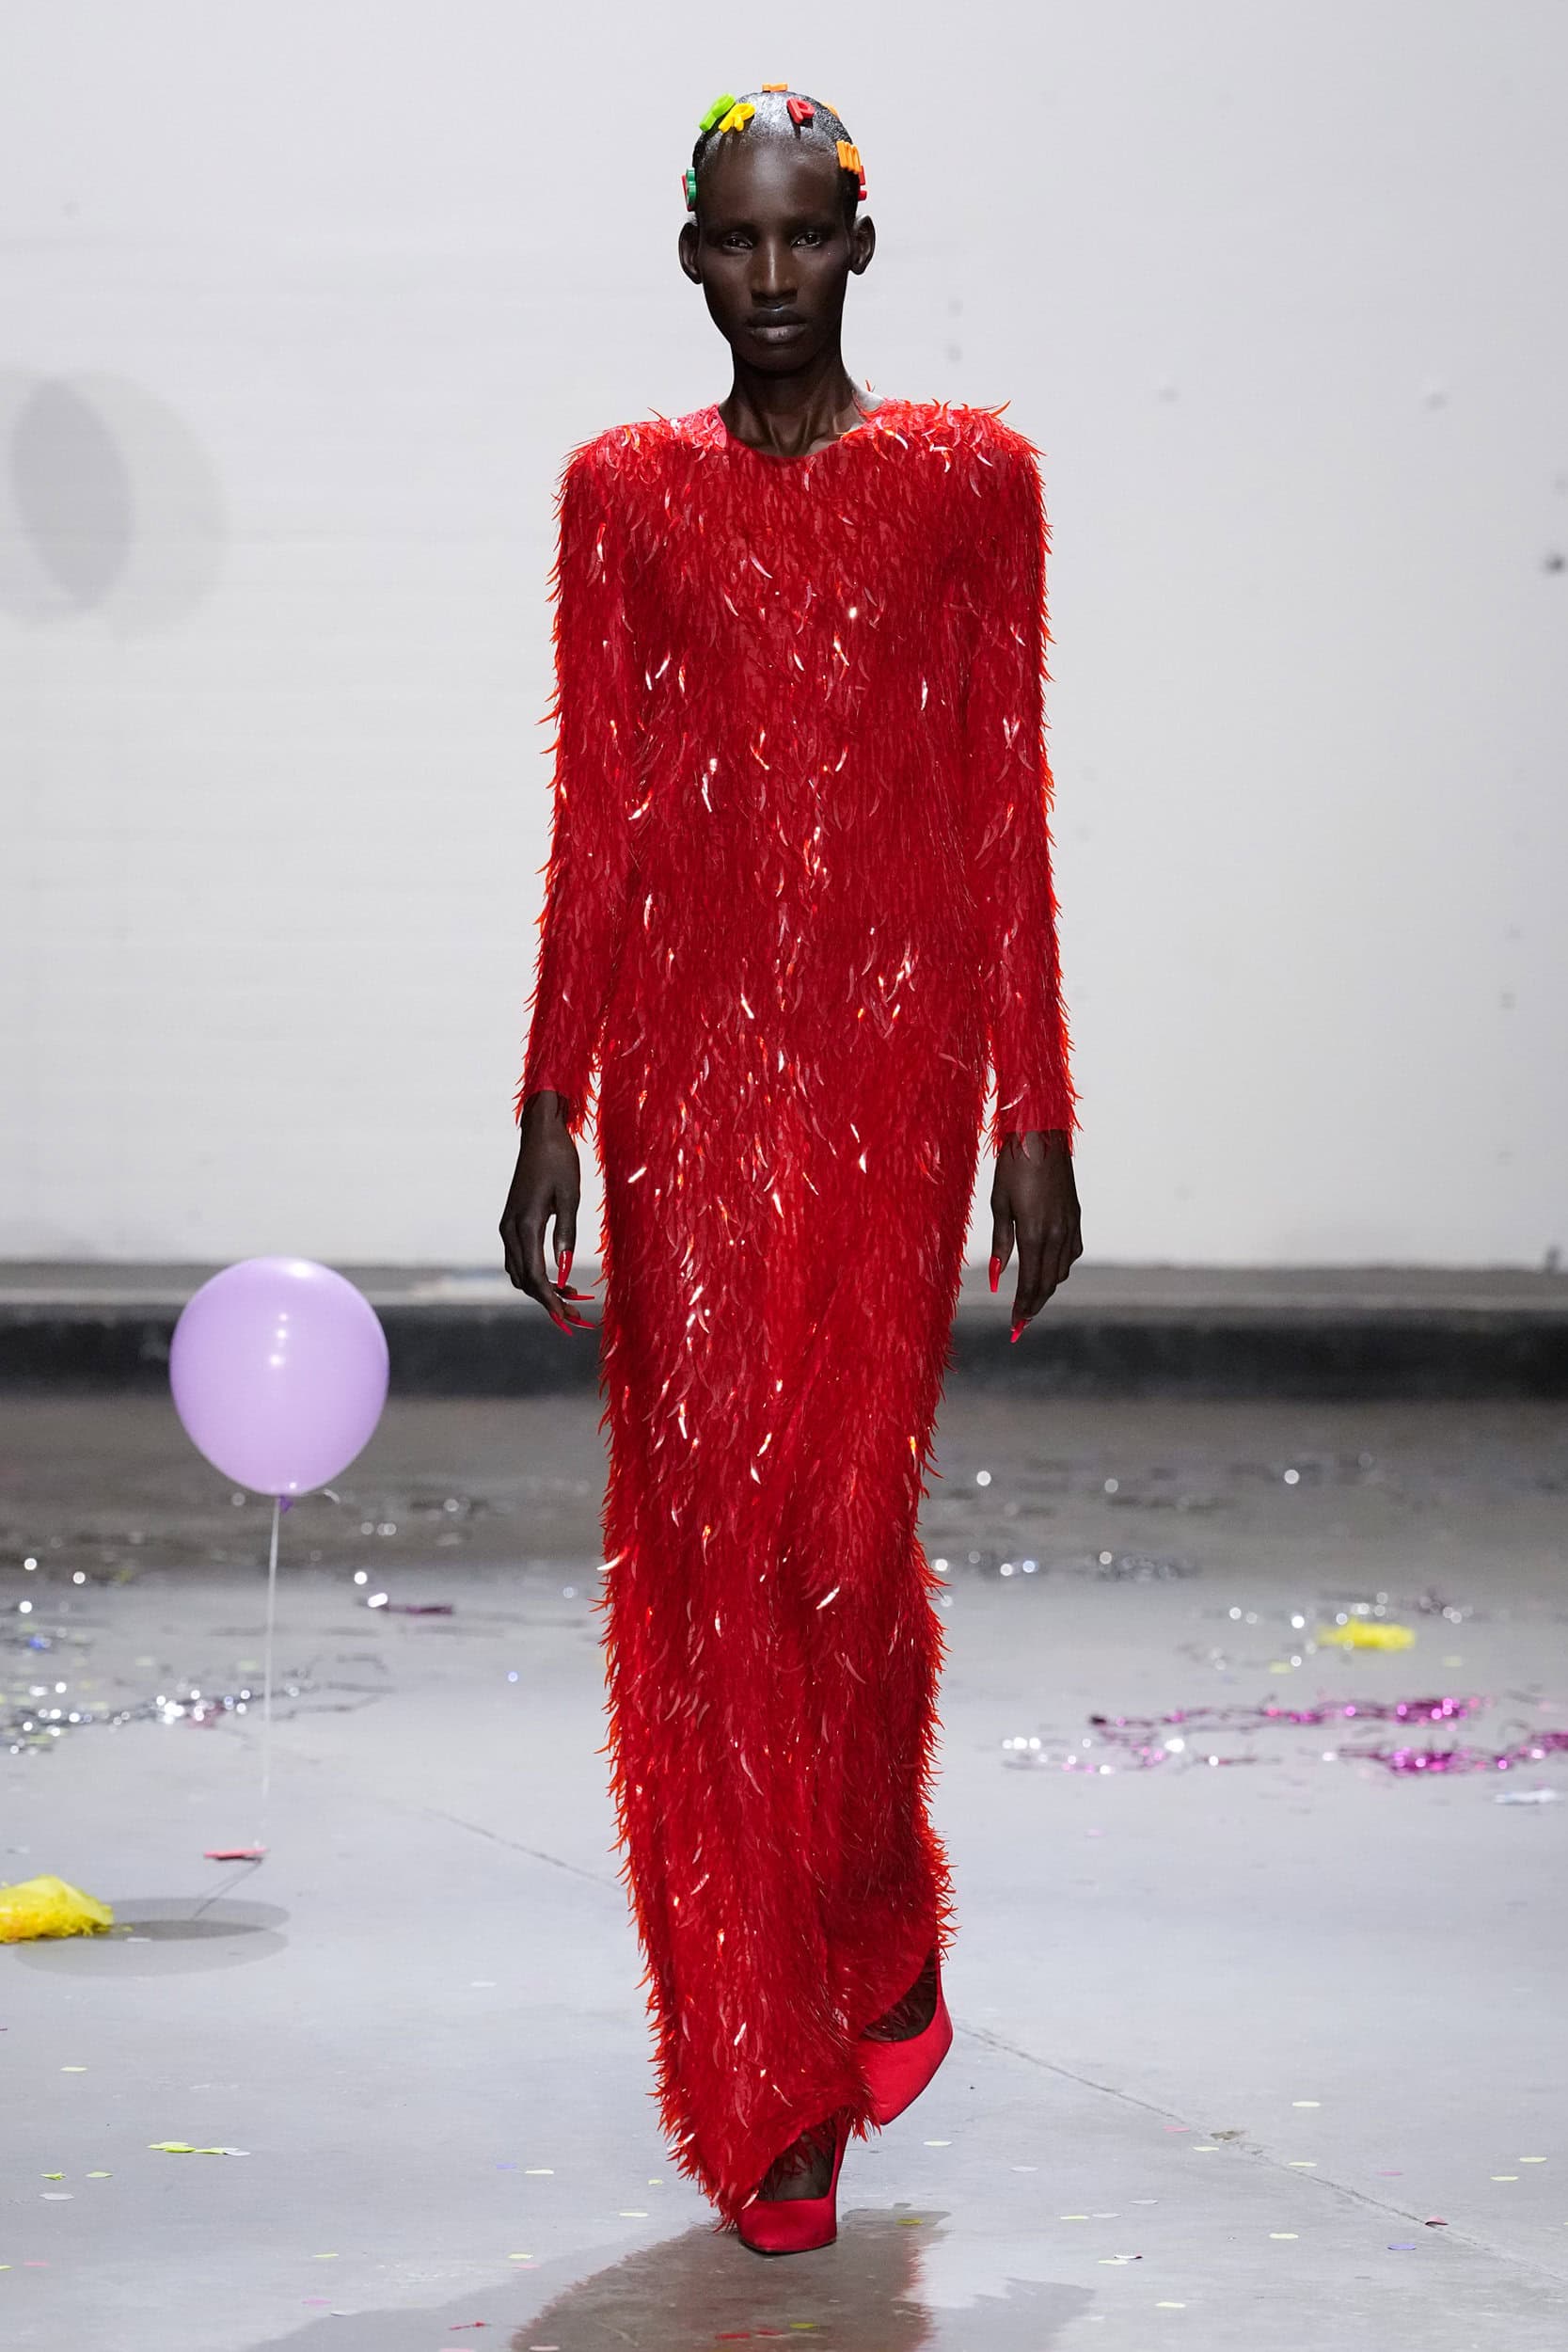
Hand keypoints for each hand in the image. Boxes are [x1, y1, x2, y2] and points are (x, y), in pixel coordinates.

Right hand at [499, 1090, 598, 1330]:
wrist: (540, 1134)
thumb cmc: (559, 1160)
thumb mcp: (570, 1196)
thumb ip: (566, 1234)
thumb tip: (564, 1270)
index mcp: (525, 1224)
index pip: (535, 1276)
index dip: (551, 1301)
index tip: (568, 1319)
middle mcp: (510, 1229)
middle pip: (524, 1280)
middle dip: (547, 1301)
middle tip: (575, 1315)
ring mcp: (507, 1226)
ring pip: (518, 1272)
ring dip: (540, 1289)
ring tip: (570, 1297)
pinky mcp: (511, 1222)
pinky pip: (518, 1258)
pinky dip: (534, 1273)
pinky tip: (557, 1277)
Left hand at [988, 1129, 1081, 1339]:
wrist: (1041, 1136)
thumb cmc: (1012, 1167)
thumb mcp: (999, 1205)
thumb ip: (1000, 1244)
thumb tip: (996, 1277)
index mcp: (1035, 1234)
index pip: (1030, 1283)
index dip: (1023, 1308)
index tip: (1015, 1326)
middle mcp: (1057, 1235)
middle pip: (1048, 1283)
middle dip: (1034, 1306)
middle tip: (1021, 1323)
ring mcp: (1069, 1225)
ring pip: (1061, 1270)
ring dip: (1047, 1288)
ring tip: (1031, 1299)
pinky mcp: (1075, 1215)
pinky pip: (1072, 1252)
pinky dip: (1060, 1267)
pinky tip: (1049, 1269)